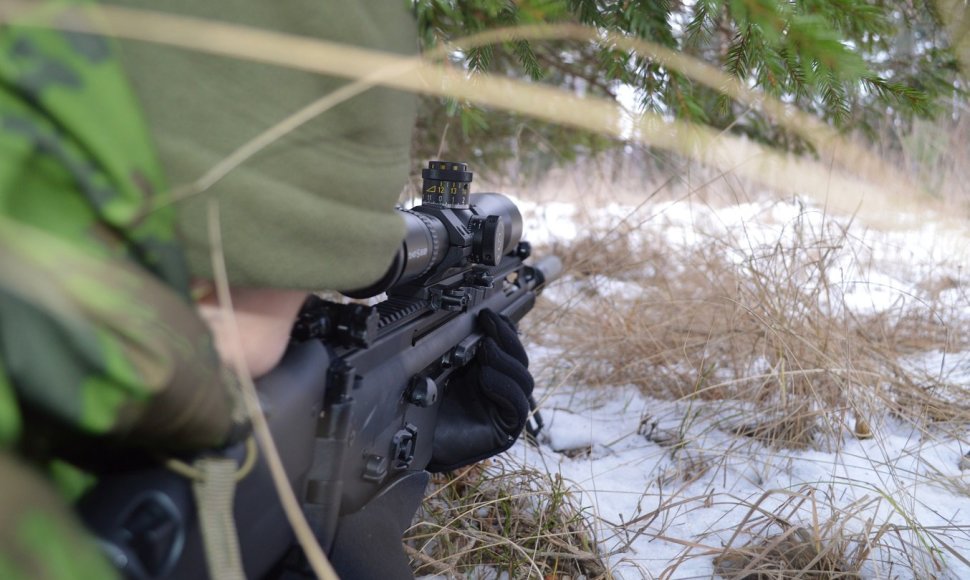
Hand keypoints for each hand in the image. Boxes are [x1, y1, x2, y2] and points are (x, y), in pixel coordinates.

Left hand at [428, 309, 534, 471]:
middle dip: (506, 339)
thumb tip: (470, 318)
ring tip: (486, 349)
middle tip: (488, 324)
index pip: (509, 347)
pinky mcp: (506, 429)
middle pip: (519, 360)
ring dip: (506, 361)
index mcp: (489, 372)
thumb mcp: (442, 369)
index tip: (488, 313)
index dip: (504, 329)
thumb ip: (459, 349)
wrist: (416, 443)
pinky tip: (486, 377)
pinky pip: (518, 406)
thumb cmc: (427, 407)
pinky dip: (505, 388)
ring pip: (523, 380)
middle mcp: (502, 389)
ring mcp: (506, 409)